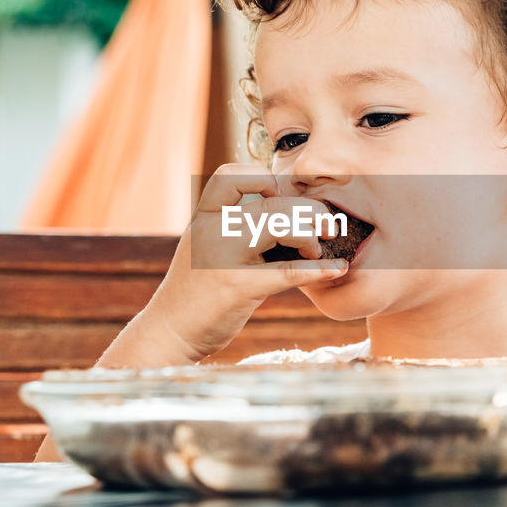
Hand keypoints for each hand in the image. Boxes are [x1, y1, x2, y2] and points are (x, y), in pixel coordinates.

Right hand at [97, 163, 349, 367]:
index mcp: (203, 216)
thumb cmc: (197, 291)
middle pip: (271, 201)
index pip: (231, 174)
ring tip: (317, 251)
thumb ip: (236, 226)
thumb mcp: (207, 246)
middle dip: (308, 211)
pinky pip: (288, 271)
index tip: (282, 198)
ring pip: (279, 225)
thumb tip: (286, 211)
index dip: (264, 178)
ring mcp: (223, 256)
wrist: (169, 332)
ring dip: (310, 236)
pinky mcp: (237, 287)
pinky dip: (319, 269)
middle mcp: (211, 229)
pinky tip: (337, 270)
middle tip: (326, 227)